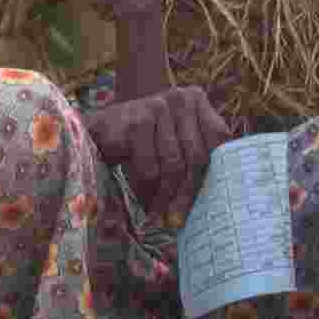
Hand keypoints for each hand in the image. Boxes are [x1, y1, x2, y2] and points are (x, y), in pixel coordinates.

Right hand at [84, 87, 232, 228]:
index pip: (219, 138)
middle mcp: (179, 98)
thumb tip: (222, 197)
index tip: (212, 201)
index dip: (218, 171)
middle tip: (179, 220)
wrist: (96, 132)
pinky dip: (146, 191)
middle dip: (188, 194)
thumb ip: (196, 154)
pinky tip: (143, 201)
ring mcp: (157, 107)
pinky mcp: (136, 123)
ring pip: (173, 166)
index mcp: (195, 99)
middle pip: (197, 155)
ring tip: (160, 216)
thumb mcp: (173, 139)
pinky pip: (149, 169)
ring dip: (165, 197)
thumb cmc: (142, 142)